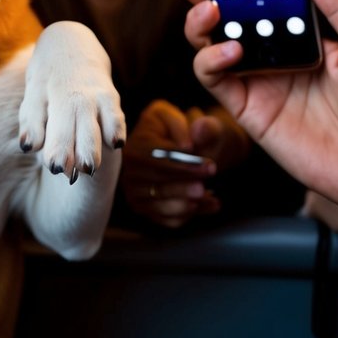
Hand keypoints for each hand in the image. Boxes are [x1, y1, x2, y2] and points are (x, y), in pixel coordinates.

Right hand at [121, 99, 218, 227]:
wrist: (177, 147)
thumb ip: (190, 126)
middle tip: (204, 187)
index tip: (209, 167)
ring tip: (208, 197)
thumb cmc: (178, 131)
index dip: (182, 164)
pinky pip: (165, 219)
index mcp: (135, 142)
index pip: (155, 157)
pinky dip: (189, 215)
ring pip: (159, 205)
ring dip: (186, 204)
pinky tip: (208, 205)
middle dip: (183, 186)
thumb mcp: (183, 118)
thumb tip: (190, 144)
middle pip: (155, 182)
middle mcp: (128, 168)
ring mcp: (134, 191)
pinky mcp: (144, 208)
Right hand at [174, 0, 337, 224]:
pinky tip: (231, 50)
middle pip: (230, 15)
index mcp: (307, 34)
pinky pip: (215, 79)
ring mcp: (260, 81)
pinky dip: (211, 60)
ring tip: (209, 8)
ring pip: (212, 43)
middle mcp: (277, 54)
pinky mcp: (248, 110)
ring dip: (201, 22)